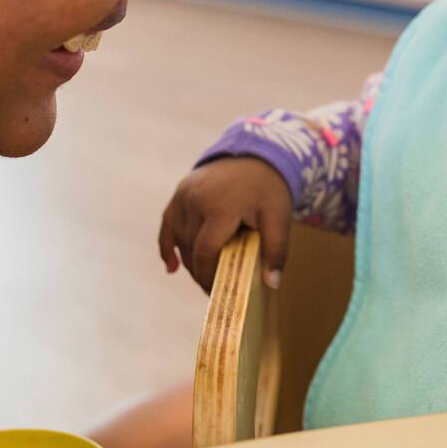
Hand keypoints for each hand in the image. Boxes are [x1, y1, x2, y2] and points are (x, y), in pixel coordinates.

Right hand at [158, 157, 291, 292]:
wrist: (255, 154)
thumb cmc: (268, 189)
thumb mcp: (279, 217)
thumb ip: (276, 250)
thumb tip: (272, 285)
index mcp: (221, 207)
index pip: (206, 252)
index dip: (209, 276)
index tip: (220, 294)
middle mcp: (196, 199)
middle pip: (191, 248)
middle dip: (201, 272)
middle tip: (215, 290)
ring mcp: (184, 194)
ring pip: (180, 239)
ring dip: (189, 261)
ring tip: (205, 277)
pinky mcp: (179, 192)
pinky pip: (168, 224)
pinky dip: (168, 246)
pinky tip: (172, 267)